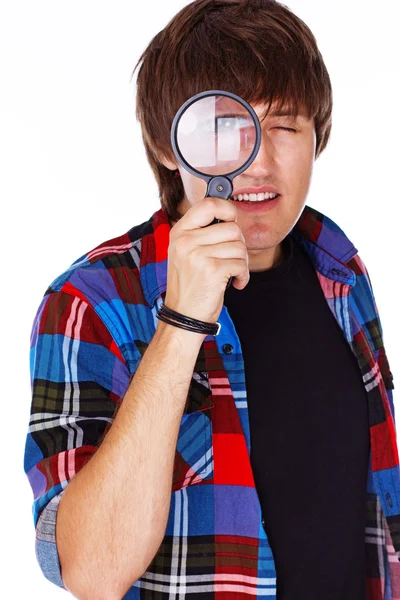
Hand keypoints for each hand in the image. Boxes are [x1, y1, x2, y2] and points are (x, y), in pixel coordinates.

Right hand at [164, 197, 248, 325]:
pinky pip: (241, 264)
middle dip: (239, 245)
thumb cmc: (190, 286)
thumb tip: (231, 215)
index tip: (232, 220)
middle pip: (232, 228)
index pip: (208, 204)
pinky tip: (234, 283)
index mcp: (179, 233)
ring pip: (239, 246)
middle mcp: (185, 241)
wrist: (183, 317)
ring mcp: (197, 255)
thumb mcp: (186, 254)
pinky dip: (243, 275)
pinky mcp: (212, 270)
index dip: (227, 209)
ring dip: (242, 262)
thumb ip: (202, 233)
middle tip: (232, 260)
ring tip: (231, 274)